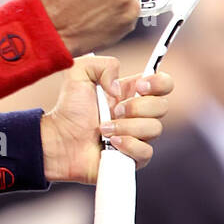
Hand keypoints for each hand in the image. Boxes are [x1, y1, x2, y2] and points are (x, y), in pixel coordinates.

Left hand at [40, 55, 173, 184]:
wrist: (58, 138)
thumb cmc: (69, 108)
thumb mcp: (79, 72)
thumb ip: (104, 65)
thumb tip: (120, 87)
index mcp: (132, 93)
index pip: (164, 84)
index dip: (159, 83)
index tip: (139, 87)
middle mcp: (139, 114)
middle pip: (162, 106)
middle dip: (137, 107)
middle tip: (114, 110)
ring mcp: (138, 137)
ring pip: (154, 129)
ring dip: (126, 127)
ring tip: (103, 129)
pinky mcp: (133, 158)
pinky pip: (146, 152)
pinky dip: (127, 145)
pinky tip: (110, 143)